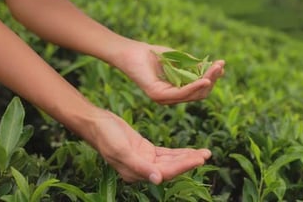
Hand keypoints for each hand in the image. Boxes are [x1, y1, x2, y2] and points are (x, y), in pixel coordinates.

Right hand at [87, 110, 211, 183]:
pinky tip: (190, 150)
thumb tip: (158, 180)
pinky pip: (166, 154)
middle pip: (171, 168)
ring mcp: (144, 160)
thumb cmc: (105, 136)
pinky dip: (178, 152)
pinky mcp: (145, 150)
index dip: (182, 166)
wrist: (96, 123)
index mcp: (136, 173)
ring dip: (186, 157)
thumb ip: (139, 166)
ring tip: (204, 153)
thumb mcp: (122, 150)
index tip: (198, 159)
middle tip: (206, 154)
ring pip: (170, 161)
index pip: (165, 172)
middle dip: (189, 161)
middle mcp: (142, 169)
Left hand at [115, 42, 224, 103]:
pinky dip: (195, 86)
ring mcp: (164, 99)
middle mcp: (171, 98)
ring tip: (217, 69)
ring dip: (207, 81)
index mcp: (176, 91)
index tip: (221, 65)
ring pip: (193, 94)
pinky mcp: (158, 95)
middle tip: (221, 66)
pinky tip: (205, 79)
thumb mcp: (180, 60)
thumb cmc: (154, 54)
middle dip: (212, 79)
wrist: (131, 51)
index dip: (212, 78)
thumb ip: (195, 66)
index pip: (199, 89)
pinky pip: (182, 92)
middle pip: (199, 94)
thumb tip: (218, 69)